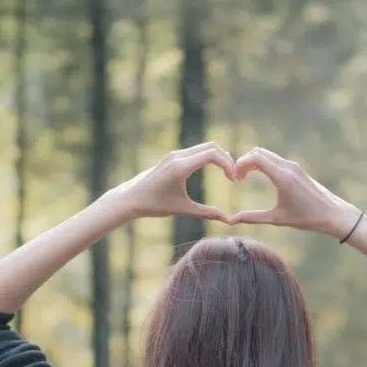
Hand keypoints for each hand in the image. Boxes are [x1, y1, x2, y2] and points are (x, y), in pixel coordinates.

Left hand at [109, 142, 234, 221]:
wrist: (132, 198)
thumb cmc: (156, 205)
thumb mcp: (183, 210)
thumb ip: (206, 213)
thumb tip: (227, 220)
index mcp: (181, 167)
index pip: (212, 155)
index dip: (228, 165)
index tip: (233, 180)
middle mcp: (178, 156)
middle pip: (212, 146)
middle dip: (227, 159)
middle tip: (234, 176)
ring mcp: (175, 154)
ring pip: (205, 147)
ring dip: (219, 157)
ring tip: (229, 174)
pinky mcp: (174, 156)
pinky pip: (197, 150)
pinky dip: (210, 157)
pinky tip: (217, 170)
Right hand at [228, 147, 358, 237]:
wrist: (332, 214)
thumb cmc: (306, 218)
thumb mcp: (277, 219)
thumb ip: (252, 217)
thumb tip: (231, 221)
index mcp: (283, 177)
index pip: (256, 158)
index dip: (240, 164)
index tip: (234, 178)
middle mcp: (288, 167)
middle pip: (259, 152)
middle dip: (244, 161)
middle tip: (236, 178)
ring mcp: (293, 166)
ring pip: (267, 154)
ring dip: (252, 162)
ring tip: (243, 177)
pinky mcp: (297, 168)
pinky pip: (275, 159)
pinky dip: (262, 163)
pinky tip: (257, 176)